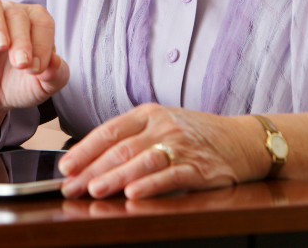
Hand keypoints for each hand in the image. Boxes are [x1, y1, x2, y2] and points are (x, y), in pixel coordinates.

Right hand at [0, 0, 68, 115]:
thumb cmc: (19, 84)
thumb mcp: (42, 87)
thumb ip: (56, 76)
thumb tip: (56, 61)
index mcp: (36, 22)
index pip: (42, 22)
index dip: (42, 44)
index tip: (37, 69)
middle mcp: (12, 13)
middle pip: (18, 15)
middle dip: (22, 41)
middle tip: (21, 64)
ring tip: (1, 46)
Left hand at [58, 103, 267, 199]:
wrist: (242, 140)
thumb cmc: (195, 135)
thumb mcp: (162, 125)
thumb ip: (131, 139)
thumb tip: (90, 161)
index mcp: (148, 114)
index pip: (109, 131)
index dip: (84, 150)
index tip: (65, 167)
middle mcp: (163, 126)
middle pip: (121, 148)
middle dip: (92, 168)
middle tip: (71, 186)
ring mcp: (181, 145)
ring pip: (142, 160)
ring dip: (116, 176)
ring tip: (95, 189)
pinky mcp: (199, 167)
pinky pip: (171, 176)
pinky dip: (151, 185)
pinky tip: (135, 194)